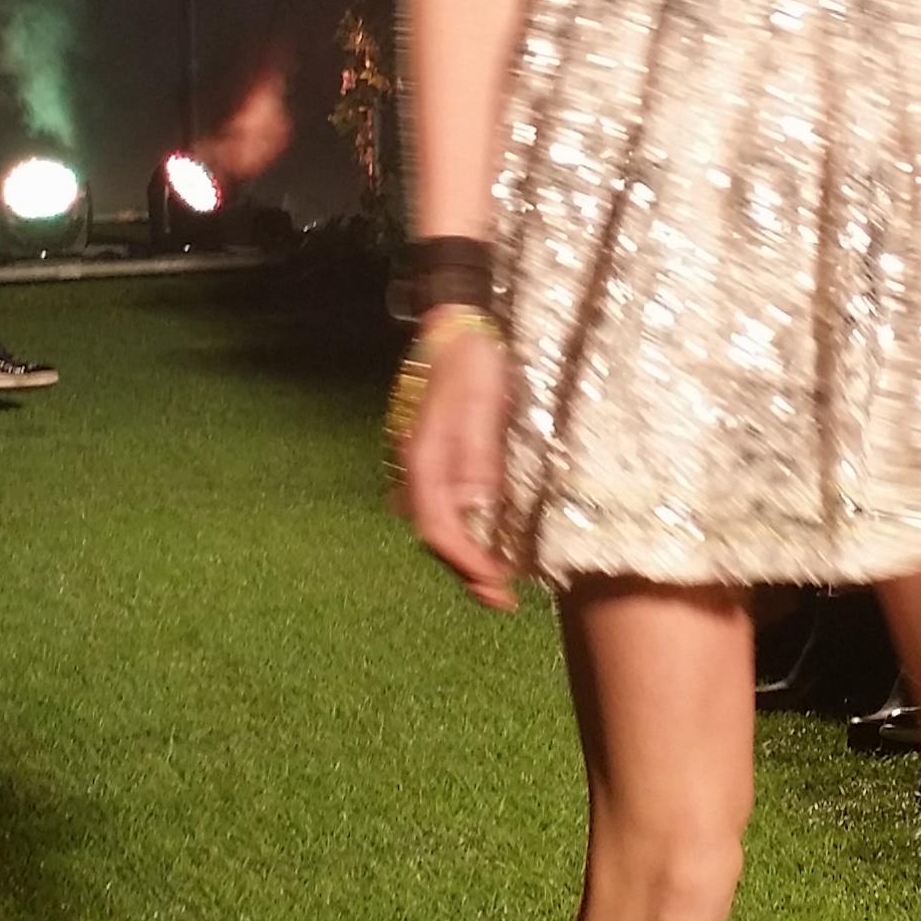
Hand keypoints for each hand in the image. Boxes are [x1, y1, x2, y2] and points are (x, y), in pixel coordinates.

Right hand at [398, 316, 515, 615]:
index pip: (438, 527)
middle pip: (435, 532)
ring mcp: (423, 462)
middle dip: (467, 569)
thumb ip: (477, 460)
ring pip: (439, 521)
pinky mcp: (436, 456)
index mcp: (423, 458)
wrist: (458, 322)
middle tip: (503, 599)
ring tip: (498, 582)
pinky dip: (467, 530)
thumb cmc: (474, 359)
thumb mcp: (482, 406)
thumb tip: (478, 515)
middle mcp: (416, 466)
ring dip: (466, 554)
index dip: (466, 563)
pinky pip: (446, 504)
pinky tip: (490, 540)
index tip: (497, 588)